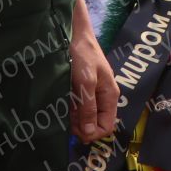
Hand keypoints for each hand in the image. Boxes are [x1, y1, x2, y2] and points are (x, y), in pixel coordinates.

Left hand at [70, 16, 117, 143]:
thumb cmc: (82, 57)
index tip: (76, 131)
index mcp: (110, 96)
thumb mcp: (85, 83)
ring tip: (61, 112)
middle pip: (97, 124)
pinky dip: (70, 112)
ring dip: (74, 120)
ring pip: (86, 118)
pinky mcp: (82, 92)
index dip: (93, 133)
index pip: (107, 126)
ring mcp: (93, 95)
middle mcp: (103, 98)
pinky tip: (61, 107)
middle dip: (82, 128)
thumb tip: (90, 134)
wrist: (74, 36)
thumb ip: (88, 108)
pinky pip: (78, 110)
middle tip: (65, 121)